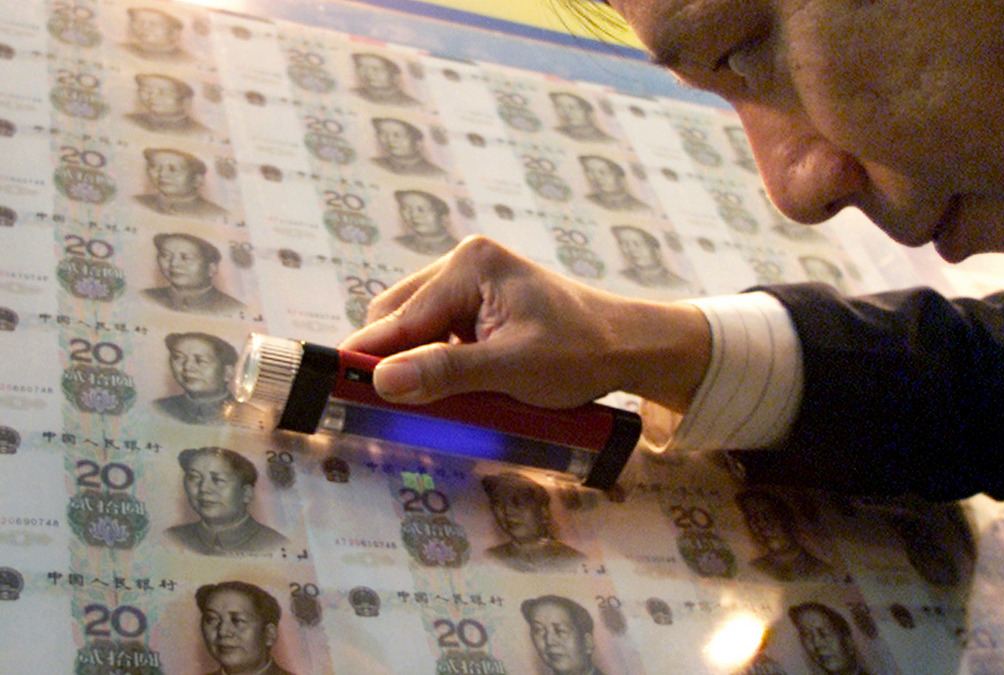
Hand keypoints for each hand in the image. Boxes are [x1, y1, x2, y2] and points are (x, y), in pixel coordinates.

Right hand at [339, 236, 710, 410]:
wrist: (629, 348)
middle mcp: (464, 264)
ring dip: (415, 363)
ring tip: (433, 398)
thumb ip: (446, 373)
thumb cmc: (580, 354)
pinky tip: (453, 385)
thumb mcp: (512, 369)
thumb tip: (382, 382)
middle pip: (396, 318)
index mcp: (469, 266)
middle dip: (393, 362)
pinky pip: (435, 332)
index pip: (398, 319)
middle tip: (394, 407)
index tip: (335, 390)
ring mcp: (471, 282)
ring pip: (412, 327)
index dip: (368, 359)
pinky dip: (434, 359)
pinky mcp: (479, 304)